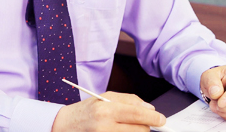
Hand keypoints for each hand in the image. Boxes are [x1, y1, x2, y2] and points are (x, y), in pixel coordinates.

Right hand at [51, 92, 166, 131]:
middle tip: (143, 123)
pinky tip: (122, 131)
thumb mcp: (104, 97)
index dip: (153, 118)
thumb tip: (150, 109)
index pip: (137, 115)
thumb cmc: (84, 111)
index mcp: (106, 110)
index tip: (161, 119)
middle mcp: (105, 127)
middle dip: (146, 126)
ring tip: (126, 127)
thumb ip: (129, 101)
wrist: (63, 126)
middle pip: (140, 130)